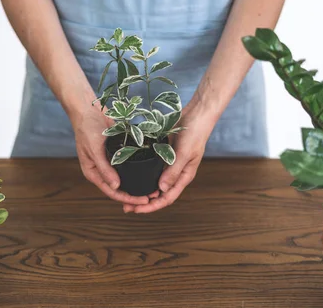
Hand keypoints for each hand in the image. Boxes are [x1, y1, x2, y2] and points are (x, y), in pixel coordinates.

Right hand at [72, 102, 154, 205]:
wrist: (88, 109)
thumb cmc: (87, 129)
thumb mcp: (94, 149)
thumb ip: (104, 168)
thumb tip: (116, 187)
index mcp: (93, 173)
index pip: (112, 192)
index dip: (128, 198)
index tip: (144, 201)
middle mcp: (102, 169)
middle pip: (120, 187)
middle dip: (135, 194)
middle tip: (153, 197)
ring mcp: (109, 160)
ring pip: (125, 177)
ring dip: (137, 182)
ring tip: (153, 187)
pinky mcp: (117, 151)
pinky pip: (127, 164)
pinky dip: (137, 168)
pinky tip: (148, 171)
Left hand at [122, 96, 214, 213]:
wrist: (197, 113)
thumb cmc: (195, 134)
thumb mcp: (185, 153)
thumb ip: (173, 171)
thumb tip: (161, 190)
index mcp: (184, 176)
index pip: (166, 198)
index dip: (151, 206)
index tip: (136, 210)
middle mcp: (176, 172)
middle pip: (158, 192)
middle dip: (143, 201)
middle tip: (125, 205)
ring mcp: (169, 162)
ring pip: (153, 179)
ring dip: (141, 186)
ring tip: (125, 192)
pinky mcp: (164, 152)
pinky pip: (151, 165)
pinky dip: (142, 170)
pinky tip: (131, 171)